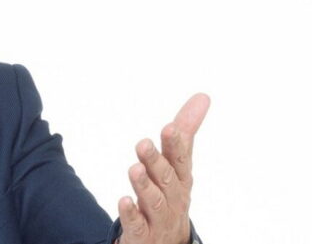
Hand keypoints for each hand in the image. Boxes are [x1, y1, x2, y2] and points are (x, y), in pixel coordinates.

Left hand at [117, 93, 209, 243]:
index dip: (175, 144)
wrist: (168, 242)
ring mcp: (159, 218)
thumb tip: (202, 96)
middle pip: (166, 179)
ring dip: (144, 185)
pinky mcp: (142, 234)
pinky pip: (137, 225)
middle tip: (142, 143)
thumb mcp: (178, 164)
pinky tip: (123, 201)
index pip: (180, 159)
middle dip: (156, 161)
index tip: (169, 127)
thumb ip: (185, 132)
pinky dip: (131, 214)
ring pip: (153, 201)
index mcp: (181, 178)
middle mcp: (173, 197)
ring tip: (134, 169)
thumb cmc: (172, 194)